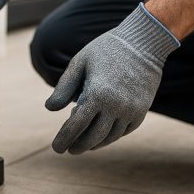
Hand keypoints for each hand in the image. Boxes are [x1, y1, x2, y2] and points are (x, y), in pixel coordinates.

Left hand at [45, 4, 179, 152]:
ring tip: (83, 144)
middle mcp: (115, 106)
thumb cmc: (106, 50)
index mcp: (97, 93)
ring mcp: (131, 110)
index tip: (57, 148)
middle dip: (78, 145)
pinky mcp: (141, 111)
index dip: (64, 138)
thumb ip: (64, 87)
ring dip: (95, 143)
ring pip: (110, 137)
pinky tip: (102, 135)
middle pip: (93, 136)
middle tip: (69, 149)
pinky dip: (111, 136)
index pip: (76, 125)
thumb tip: (50, 109)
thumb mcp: (79, 62)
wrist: (143, 43)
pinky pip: (124, 131)